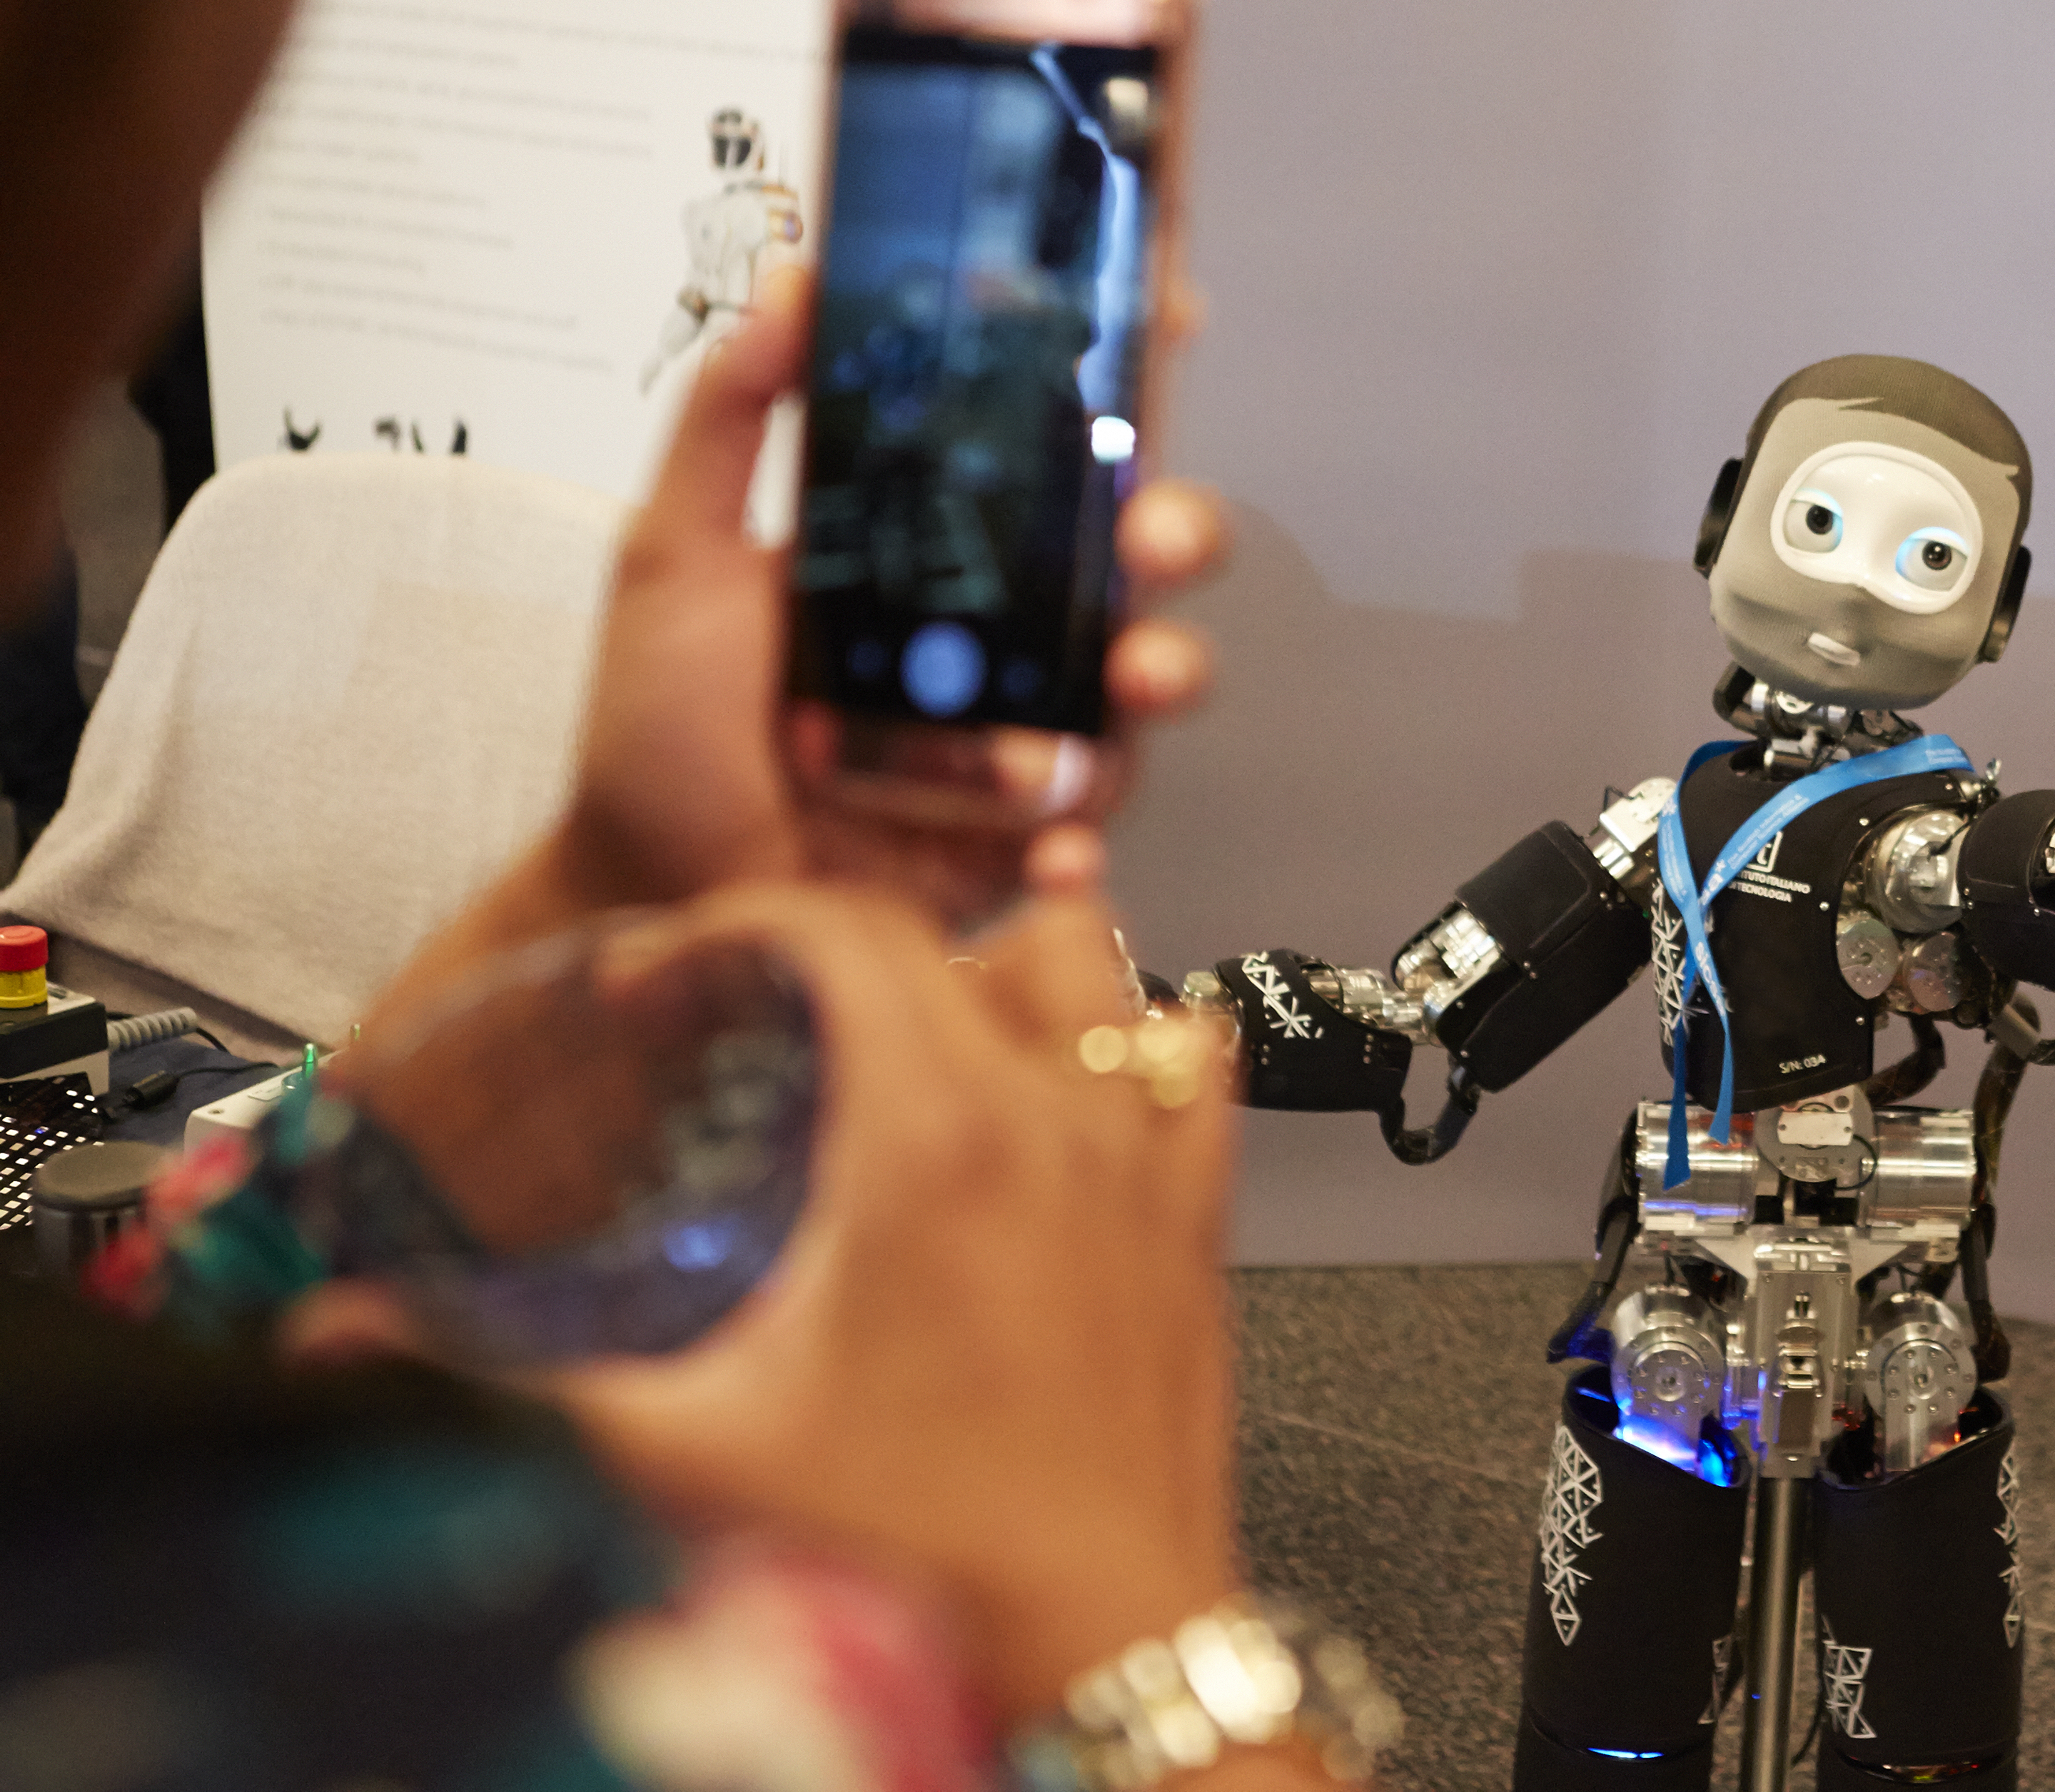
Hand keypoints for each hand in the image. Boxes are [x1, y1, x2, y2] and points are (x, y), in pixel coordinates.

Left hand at [424, 264, 1229, 975]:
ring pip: (1142, 687)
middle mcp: (1005, 627)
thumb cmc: (662, 718)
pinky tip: (1046, 851)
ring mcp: (1026, 732)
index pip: (1055, 438)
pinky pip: (1083, 833)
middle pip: (1139, 554)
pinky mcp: (1018, 841)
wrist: (644, 884)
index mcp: (943, 541)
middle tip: (1151, 537)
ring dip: (1159, 676)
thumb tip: (793, 277)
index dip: (1125, 370)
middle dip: (1179, 530)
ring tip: (1128, 686)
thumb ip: (728, 418)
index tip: (1165, 314)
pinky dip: (1074, 844)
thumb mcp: (673, 553)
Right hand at [534, 884, 1243, 1724]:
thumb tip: (349, 1344)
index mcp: (932, 1135)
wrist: (1092, 1639)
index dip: (728, 924)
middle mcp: (1055, 1115)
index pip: (838, 925)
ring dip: (1004, 966)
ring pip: (1096, 964)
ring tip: (917, 1023)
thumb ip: (505, 1378)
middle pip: (955, 928)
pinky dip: (1135, 1042)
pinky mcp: (1194, 1214)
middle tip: (763, 1008)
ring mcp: (1144, 1157)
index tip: (663, 983)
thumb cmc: (917, 1557)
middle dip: (840, 942)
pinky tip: (1067, 1090)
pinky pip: (1193, 1060)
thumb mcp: (683, 1449)